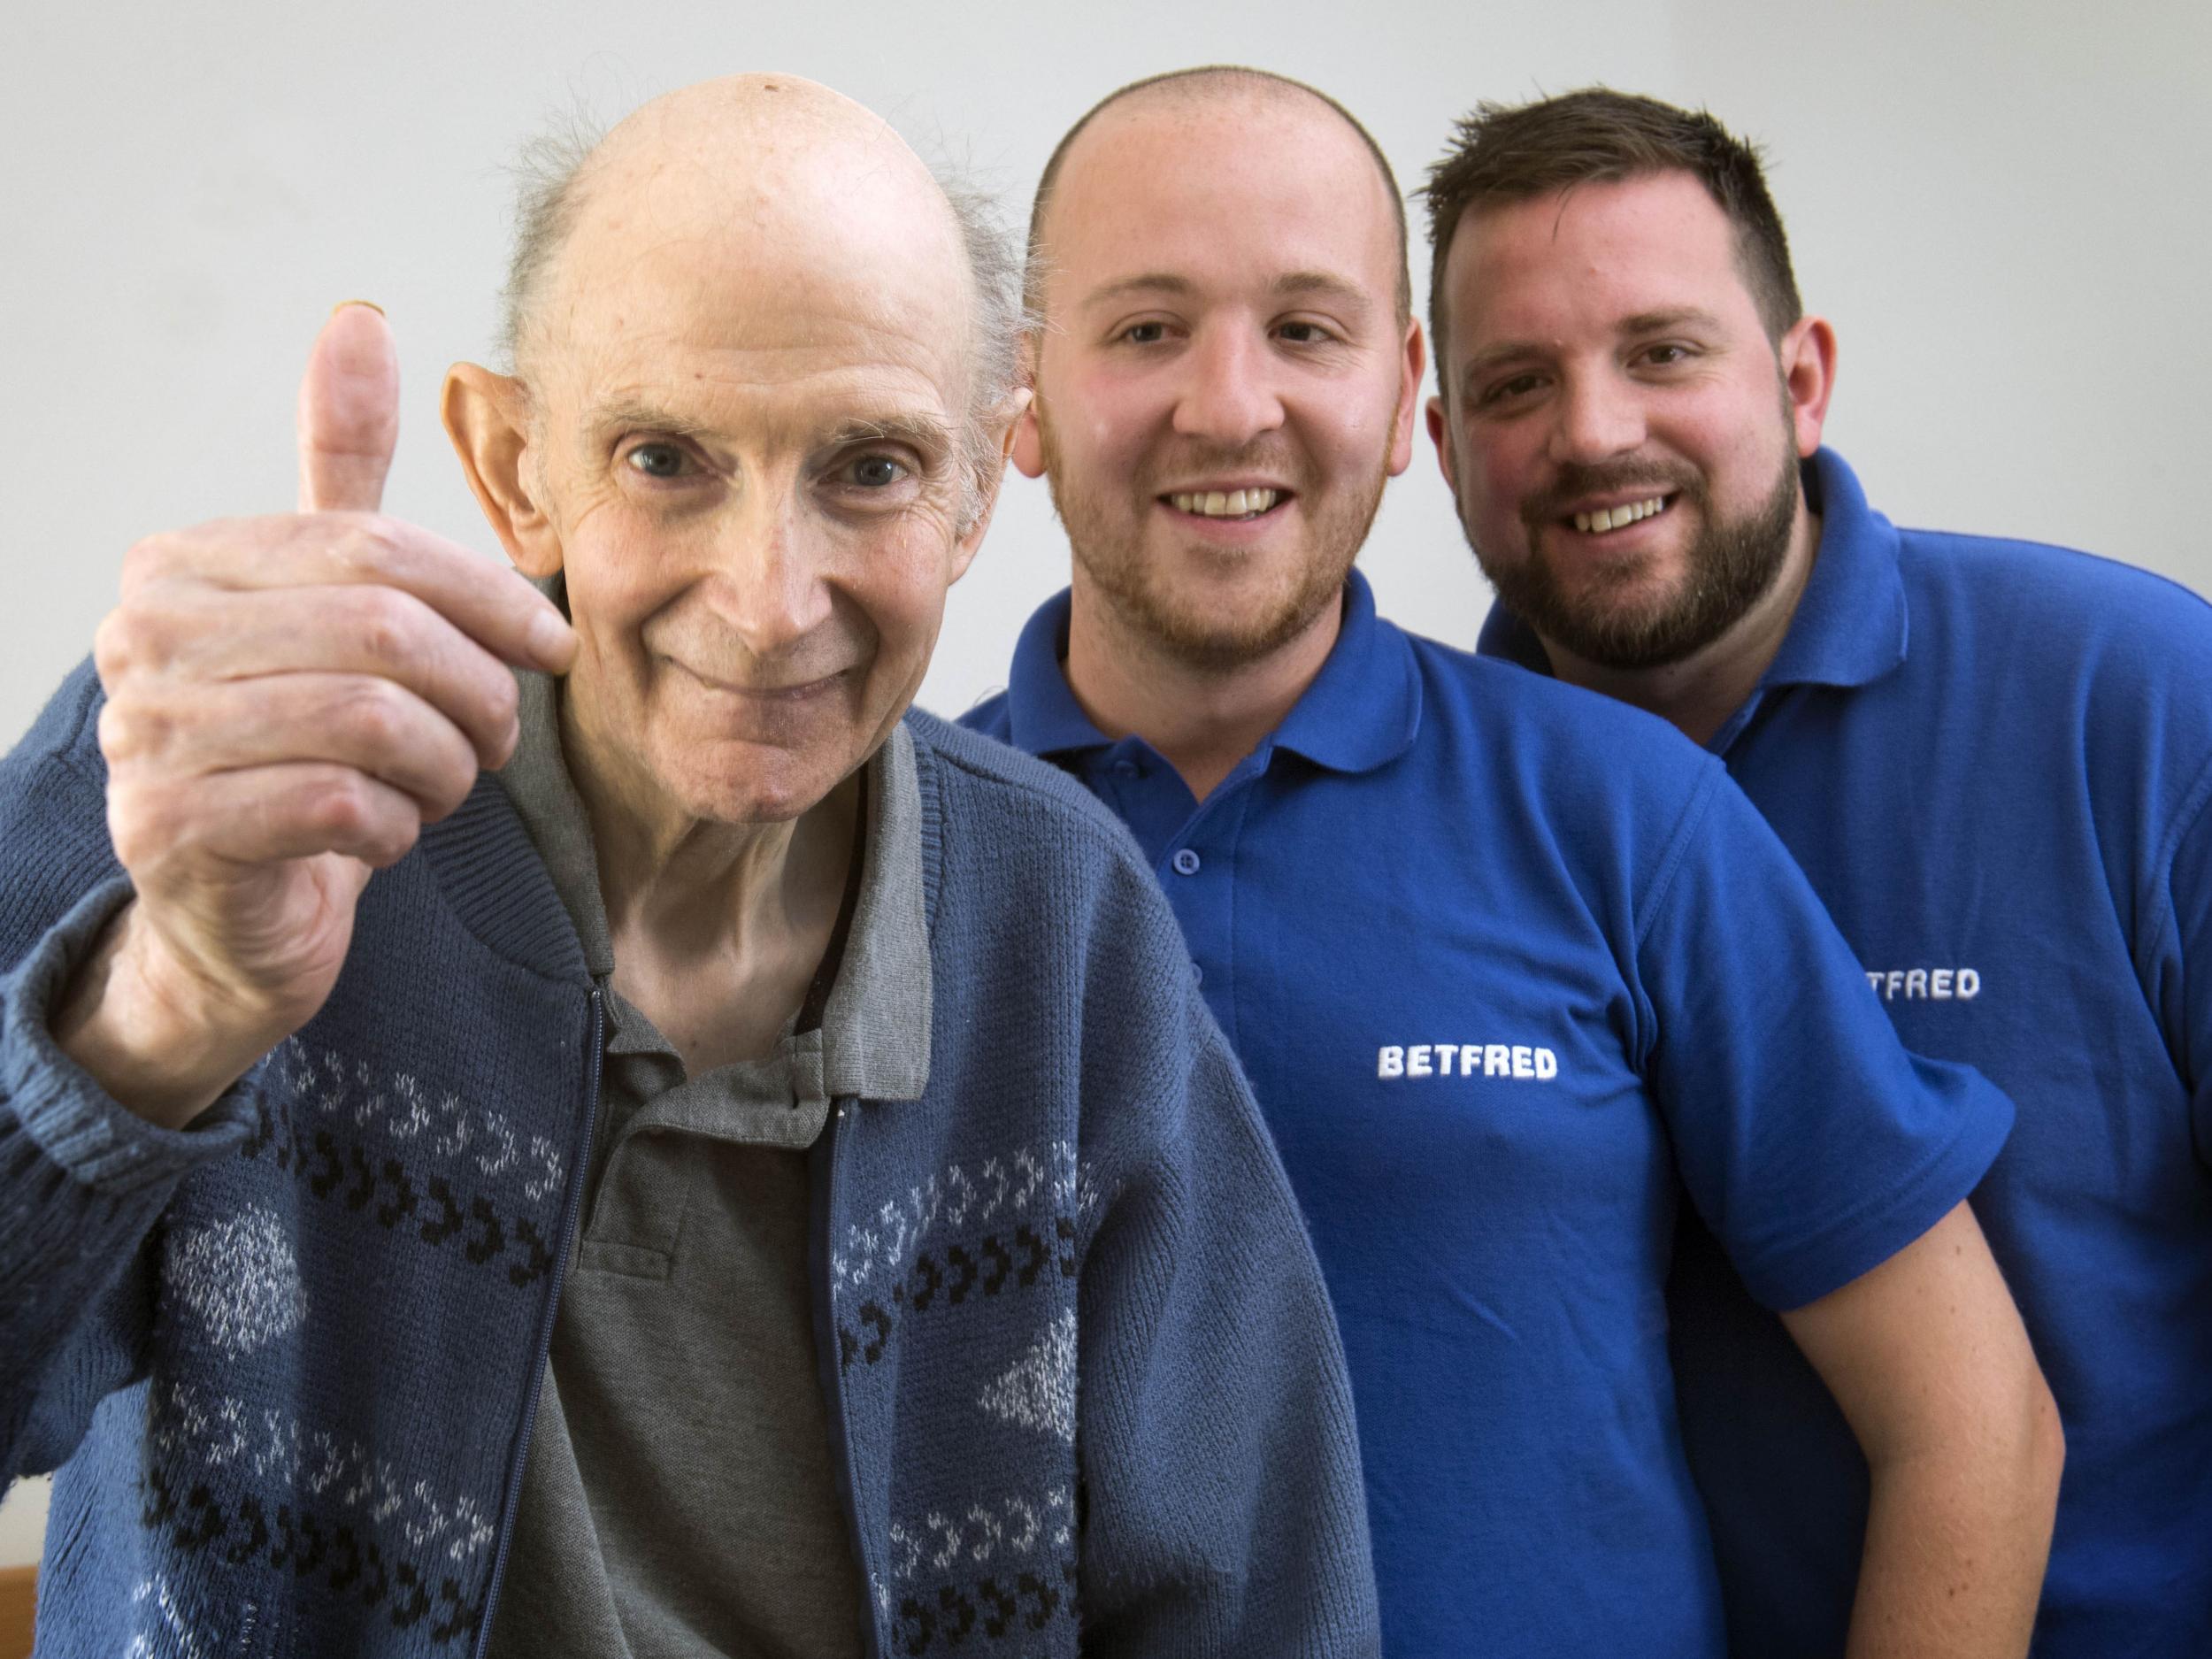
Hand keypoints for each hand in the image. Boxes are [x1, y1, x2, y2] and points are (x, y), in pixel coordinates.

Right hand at [54, 305, 575, 1126]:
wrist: (241, 911)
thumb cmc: (304, 744)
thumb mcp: (330, 599)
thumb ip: (343, 471)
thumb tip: (359, 317)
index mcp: (187, 564)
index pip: (381, 550)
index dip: (494, 602)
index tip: (552, 649)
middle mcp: (142, 636)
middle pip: (384, 634)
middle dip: (479, 694)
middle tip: (501, 739)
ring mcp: (141, 736)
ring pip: (373, 723)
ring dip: (444, 769)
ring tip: (439, 787)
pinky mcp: (167, 832)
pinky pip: (342, 808)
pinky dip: (396, 829)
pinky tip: (383, 836)